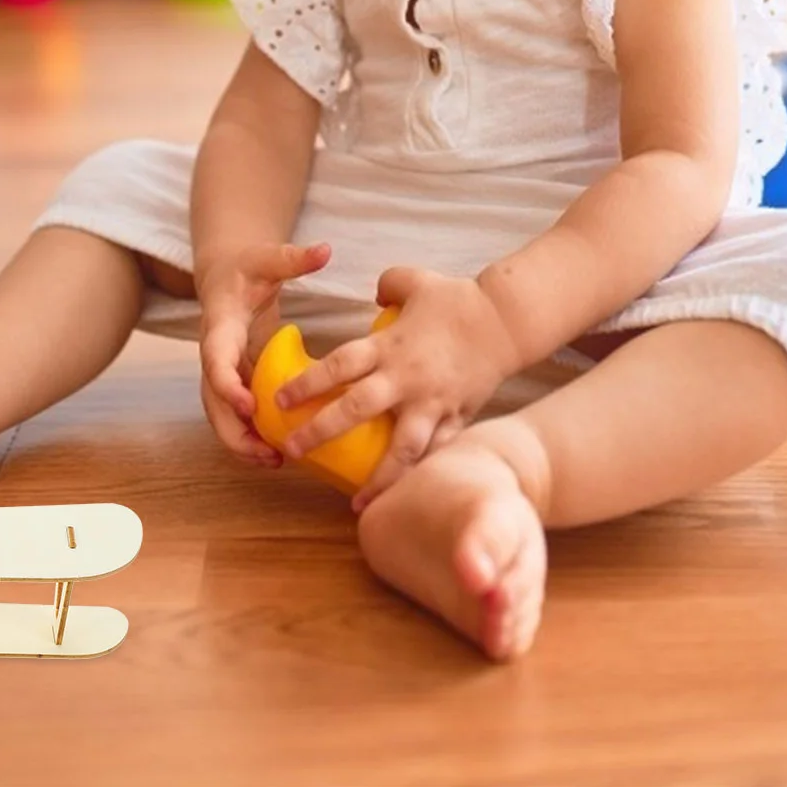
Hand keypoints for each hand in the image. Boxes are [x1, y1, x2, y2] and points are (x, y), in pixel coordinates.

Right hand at [196, 241, 330, 465]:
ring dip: (241, 440)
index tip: (249, 405)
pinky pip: (234, 414)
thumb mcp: (267, 257)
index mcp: (220, 325)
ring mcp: (222, 370)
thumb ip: (293, 257)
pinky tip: (276, 453)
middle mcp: (214, 353)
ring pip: (220, 414)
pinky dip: (249, 435)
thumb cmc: (247, 267)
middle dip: (233, 429)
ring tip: (273, 461)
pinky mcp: (235, 380)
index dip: (227, 384)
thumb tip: (325, 249)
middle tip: (265, 451)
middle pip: (212, 399)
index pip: (214, 358)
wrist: (226, 275)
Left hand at [273, 267, 520, 506]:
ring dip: (378, 479)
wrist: (507, 321)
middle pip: (356, 409)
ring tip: (357, 505)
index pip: (339, 365)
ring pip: (402, 449)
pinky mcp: (457, 419)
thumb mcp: (414, 281)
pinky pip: (437, 454)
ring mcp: (433, 403)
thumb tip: (374, 295)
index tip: (279, 400)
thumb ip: (387, 285)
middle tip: (292, 450)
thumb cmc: (457, 299)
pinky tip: (407, 498)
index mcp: (389, 346)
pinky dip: (420, 476)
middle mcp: (406, 379)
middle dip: (320, 432)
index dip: (307, 383)